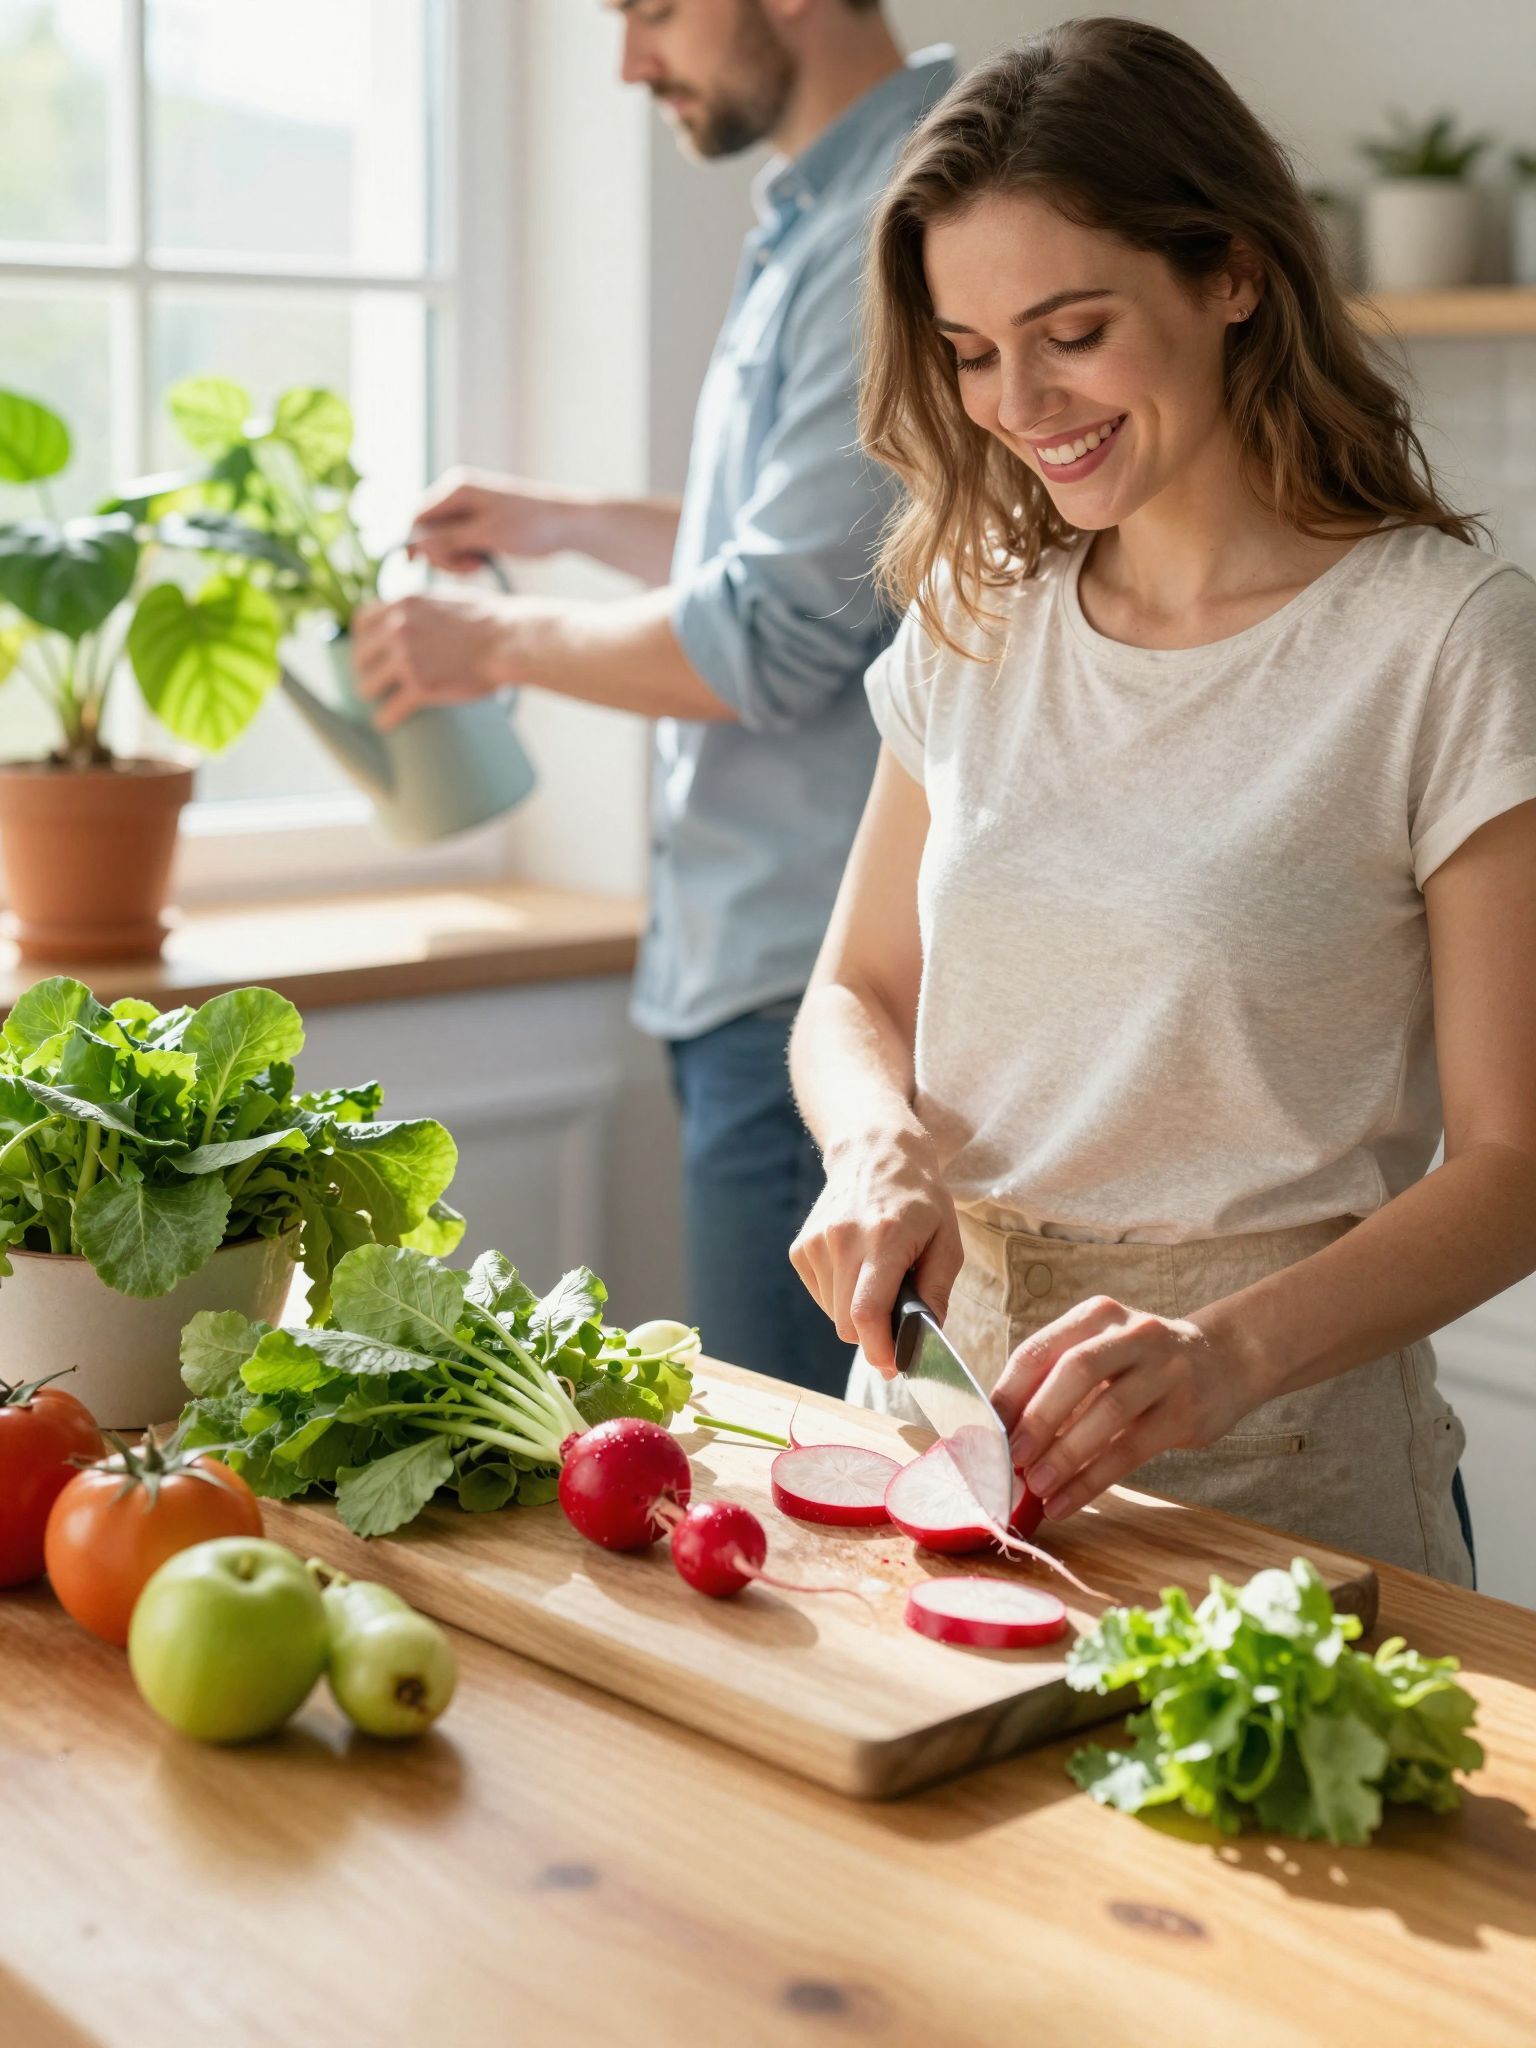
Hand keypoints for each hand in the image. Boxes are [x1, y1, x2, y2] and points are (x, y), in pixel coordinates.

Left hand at [352, 588, 519, 732]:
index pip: (362, 621)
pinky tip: (387, 723)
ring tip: (381, 702)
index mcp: (404, 605)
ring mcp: (406, 659)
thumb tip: (419, 617)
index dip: (364, 639)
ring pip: (368, 685)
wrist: (509, 639)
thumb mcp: (446, 598)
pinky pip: (390, 709)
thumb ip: (423, 608)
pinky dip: (386, 719)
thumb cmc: (490, 619)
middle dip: (367, 669)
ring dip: (373, 695)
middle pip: (361, 656)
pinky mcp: (420, 687)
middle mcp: (398, 629)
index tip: (370, 651)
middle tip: (376, 680)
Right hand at [405, 466, 580, 571]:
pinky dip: (466, 558)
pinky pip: (458, 545)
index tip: (417, 567)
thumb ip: (449, 540)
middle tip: (471, 568)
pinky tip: (484, 564)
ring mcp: (469, 510)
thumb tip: (413, 545)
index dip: (414, 542)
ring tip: (480, 566)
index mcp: (456, 489)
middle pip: (427, 530)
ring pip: (443, 541)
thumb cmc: (532, 526)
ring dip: (455, 560)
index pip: (416, 516)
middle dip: (442, 554)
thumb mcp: (487, 536)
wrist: (568, 524)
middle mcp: (458, 496)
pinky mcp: (480, 525)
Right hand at [789, 1130, 962, 1373]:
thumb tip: (926, 1337)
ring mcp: (816, 1243)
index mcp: (883, 1238)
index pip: (867, 1311)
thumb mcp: (947, 1241)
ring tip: (878, 1279)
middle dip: (872, 1335)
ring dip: (857, 1312)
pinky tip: (857, 1268)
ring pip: (833, 1313)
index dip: (877, 1349)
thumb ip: (937, 1291)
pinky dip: (840, 1296)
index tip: (892, 1366)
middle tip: (896, 1322)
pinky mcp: (801, 1248)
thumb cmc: (919, 1199)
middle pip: (847, 1322)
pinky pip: (821, 1296)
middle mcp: (842, 1240)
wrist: (874, 1153)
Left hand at [990, 1296, 1267, 1521]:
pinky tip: (1066, 1502)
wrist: (1225, 1359)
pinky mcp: (1185, 1411)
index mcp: (1096, 1316)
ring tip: (1035, 1486)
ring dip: (1065, 1454)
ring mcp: (1164, 1370)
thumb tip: (1000, 1435)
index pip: (1041, 1350)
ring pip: (1108, 1412)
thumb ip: (1057, 1383)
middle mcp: (1132, 1333)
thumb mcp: (1102, 1352)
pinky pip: (1131, 1450)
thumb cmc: (1141, 1363)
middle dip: (1038, 1418)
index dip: (1008, 1392)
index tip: (982, 1430)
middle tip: (1009, 1457)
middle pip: (1076, 1371)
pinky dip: (1093, 1480)